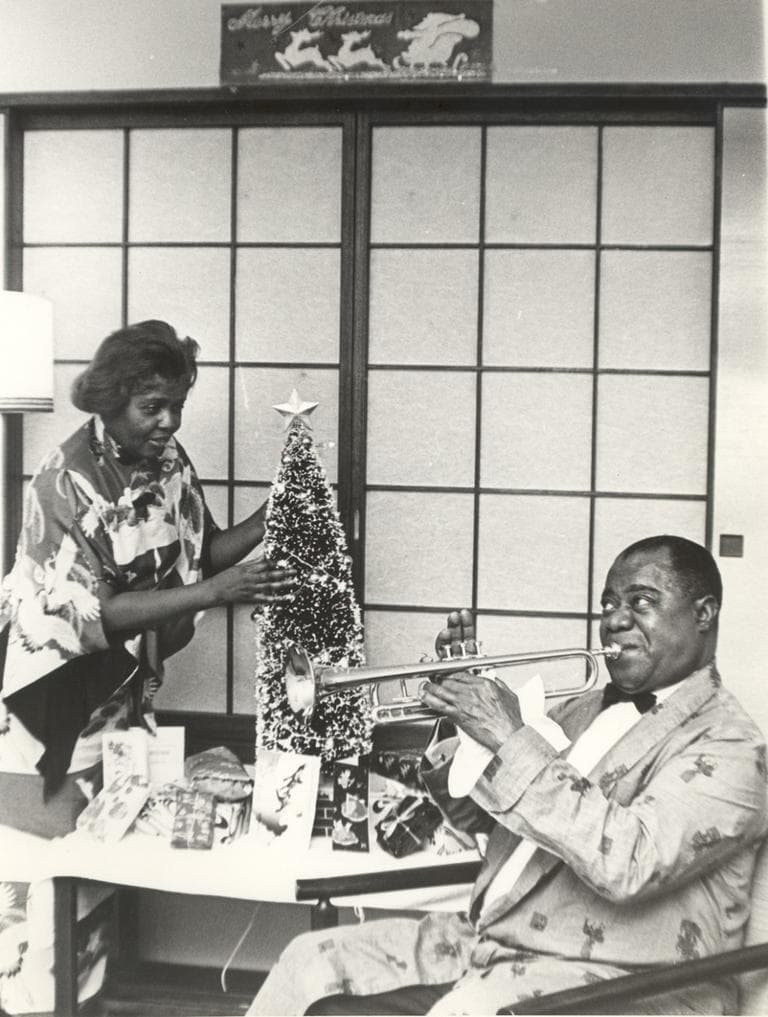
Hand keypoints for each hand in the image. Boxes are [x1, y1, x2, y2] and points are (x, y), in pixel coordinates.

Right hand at [210, 556, 295, 605]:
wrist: (214, 591)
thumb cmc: (225, 578)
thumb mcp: (238, 567)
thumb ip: (252, 563)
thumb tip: (263, 556)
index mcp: (247, 569)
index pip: (264, 564)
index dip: (275, 563)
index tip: (284, 561)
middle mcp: (250, 579)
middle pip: (270, 574)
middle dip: (283, 572)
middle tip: (294, 570)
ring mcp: (250, 589)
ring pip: (269, 586)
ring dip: (282, 584)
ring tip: (293, 582)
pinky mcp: (249, 598)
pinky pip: (265, 599)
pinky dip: (275, 599)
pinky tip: (283, 598)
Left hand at [425, 608, 522, 751]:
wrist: (508, 734)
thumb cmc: (510, 719)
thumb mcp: (509, 695)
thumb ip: (500, 685)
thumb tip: (496, 681)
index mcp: (484, 684)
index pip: (461, 674)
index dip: (451, 673)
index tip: (447, 675)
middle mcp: (471, 691)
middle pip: (448, 680)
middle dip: (438, 679)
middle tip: (432, 679)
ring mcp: (463, 703)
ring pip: (441, 690)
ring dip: (430, 687)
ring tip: (424, 686)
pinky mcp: (458, 715)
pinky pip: (439, 705)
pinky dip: (429, 700)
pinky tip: (424, 698)